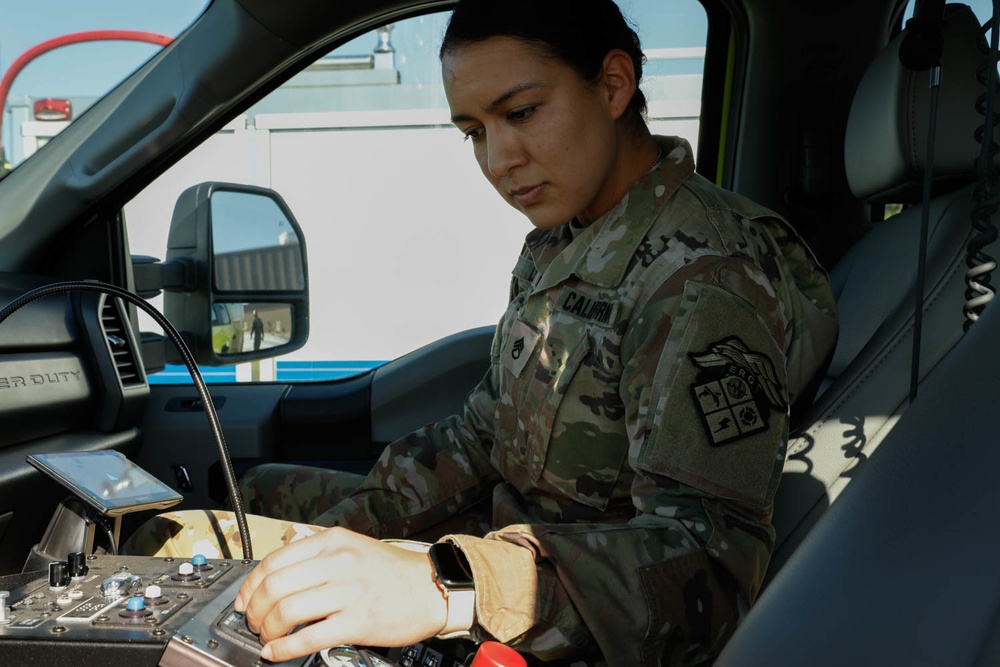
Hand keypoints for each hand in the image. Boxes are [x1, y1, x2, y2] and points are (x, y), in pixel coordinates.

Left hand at [233, 527, 447, 661]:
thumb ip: (318, 557)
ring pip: (287, 611)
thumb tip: (277, 580)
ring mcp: (348, 592)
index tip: (245, 600)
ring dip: (267, 629)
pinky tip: (278, 652)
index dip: (250, 585)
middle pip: (275, 586)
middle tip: (254, 622)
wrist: (432, 588)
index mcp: (333, 542)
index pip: (274, 561)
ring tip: (267, 637)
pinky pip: (308, 637)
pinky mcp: (358, 621)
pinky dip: (284, 648)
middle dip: (255, 610)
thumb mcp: (354, 548)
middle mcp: (338, 562)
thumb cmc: (393, 573)